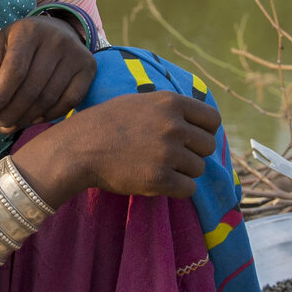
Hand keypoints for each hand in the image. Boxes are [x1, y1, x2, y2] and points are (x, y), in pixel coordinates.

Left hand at [0, 14, 93, 132]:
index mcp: (29, 31)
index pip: (14, 70)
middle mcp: (56, 40)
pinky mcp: (89, 68)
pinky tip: (33, 118)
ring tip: (10, 124)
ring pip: (49, 98)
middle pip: (31, 88)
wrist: (55, 31)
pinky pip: (69, 102)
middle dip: (10, 111)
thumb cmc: (18, 44)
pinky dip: (49, 115)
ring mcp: (76, 54)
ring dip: (26, 118)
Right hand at [12, 91, 219, 205]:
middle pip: (208, 146)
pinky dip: (177, 189)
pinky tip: (159, 182)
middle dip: (194, 153)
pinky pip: (188, 189)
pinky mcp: (159, 179)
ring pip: (198, 169)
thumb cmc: (106, 124)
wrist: (78, 148)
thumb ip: (169, 108)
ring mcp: (167, 153)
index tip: (193, 139)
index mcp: (170, 102)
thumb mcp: (139, 102)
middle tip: (172, 157)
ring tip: (159, 167)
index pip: (213, 119)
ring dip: (183, 172)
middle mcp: (173, 126)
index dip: (205, 131)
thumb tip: (198, 119)